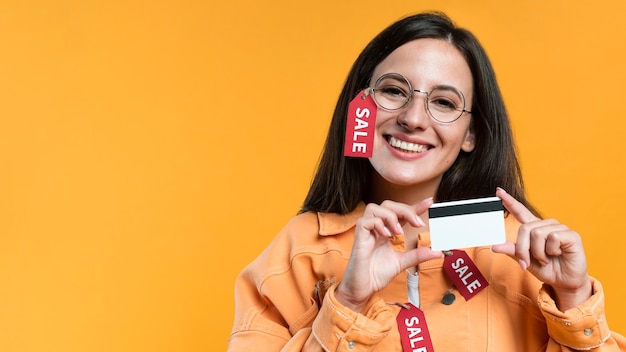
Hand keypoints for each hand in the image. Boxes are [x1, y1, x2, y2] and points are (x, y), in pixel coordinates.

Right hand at [335, 198, 442, 311]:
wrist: (362, 289)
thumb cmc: (376, 275)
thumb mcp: (402, 263)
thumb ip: (417, 255)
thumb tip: (437, 252)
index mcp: (385, 231)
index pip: (400, 213)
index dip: (414, 206)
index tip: (429, 203)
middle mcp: (375, 228)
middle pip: (388, 205)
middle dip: (405, 210)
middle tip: (417, 223)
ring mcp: (366, 231)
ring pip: (375, 208)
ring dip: (390, 216)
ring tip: (398, 232)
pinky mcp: (358, 237)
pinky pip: (366, 221)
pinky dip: (378, 224)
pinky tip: (386, 235)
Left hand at [491, 188, 591, 310]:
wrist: (564, 282)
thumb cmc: (547, 269)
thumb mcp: (525, 261)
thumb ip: (513, 251)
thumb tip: (495, 246)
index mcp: (534, 229)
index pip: (520, 212)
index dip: (510, 202)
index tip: (499, 191)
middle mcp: (546, 225)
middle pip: (525, 229)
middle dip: (523, 249)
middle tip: (527, 262)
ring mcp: (559, 229)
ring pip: (537, 234)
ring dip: (538, 253)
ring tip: (546, 259)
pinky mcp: (571, 235)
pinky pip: (552, 238)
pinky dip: (551, 251)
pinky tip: (558, 254)